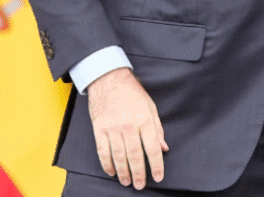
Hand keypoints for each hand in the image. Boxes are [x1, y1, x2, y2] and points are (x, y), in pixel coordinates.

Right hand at [87, 68, 167, 188]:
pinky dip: (107, 164)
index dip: (157, 165)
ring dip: (123, 172)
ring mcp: (112, 127)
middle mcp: (129, 125)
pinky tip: (112, 171)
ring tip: (127, 182)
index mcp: (145, 119)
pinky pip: (103, 151)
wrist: (108, 79)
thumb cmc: (132, 92)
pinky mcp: (99, 128)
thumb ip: (157, 129)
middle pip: (135, 156)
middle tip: (140, 185)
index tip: (158, 177)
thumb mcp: (150, 107)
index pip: (153, 148)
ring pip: (119, 156)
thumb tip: (164, 148)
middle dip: (139, 174)